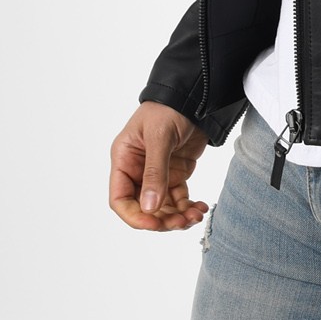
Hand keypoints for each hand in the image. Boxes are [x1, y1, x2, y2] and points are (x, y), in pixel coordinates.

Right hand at [109, 102, 209, 230]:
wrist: (194, 95)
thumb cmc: (168, 108)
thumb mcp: (159, 137)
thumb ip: (155, 172)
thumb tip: (149, 208)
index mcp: (124, 160)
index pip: (120, 199)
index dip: (135, 216)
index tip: (153, 224)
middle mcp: (137, 170)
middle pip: (143, 208)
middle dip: (162, 219)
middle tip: (181, 222)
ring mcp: (157, 174)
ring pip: (162, 207)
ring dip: (177, 217)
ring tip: (195, 215)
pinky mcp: (175, 173)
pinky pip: (178, 199)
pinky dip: (188, 207)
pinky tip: (200, 208)